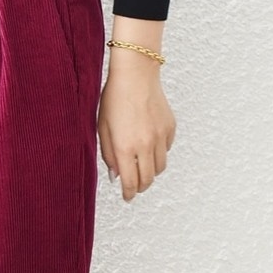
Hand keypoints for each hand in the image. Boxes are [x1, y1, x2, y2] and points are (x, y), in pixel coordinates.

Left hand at [97, 53, 175, 201]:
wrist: (136, 75)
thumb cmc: (114, 98)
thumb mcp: (102, 128)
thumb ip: (108, 154)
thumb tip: (117, 176)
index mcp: (124, 147)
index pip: (130, 182)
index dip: (128, 193)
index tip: (127, 197)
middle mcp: (145, 145)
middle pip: (147, 179)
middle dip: (139, 186)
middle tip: (133, 187)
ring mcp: (160, 137)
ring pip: (160, 167)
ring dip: (150, 172)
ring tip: (141, 168)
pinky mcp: (170, 128)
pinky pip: (166, 150)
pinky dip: (159, 153)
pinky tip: (149, 146)